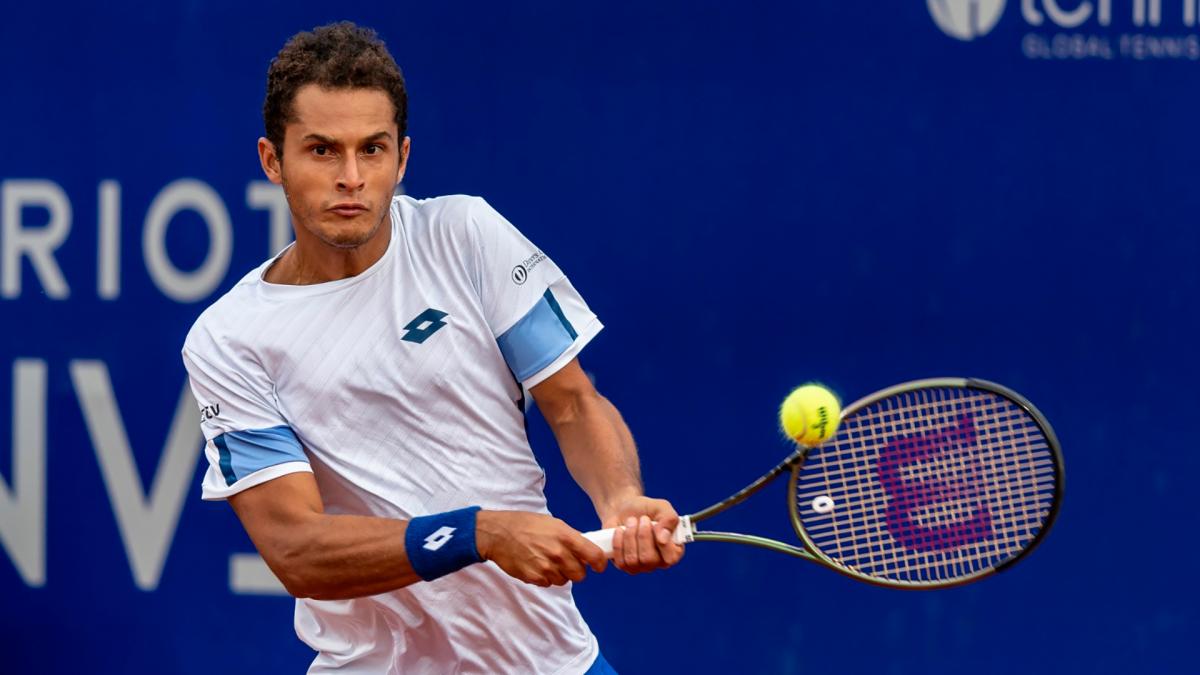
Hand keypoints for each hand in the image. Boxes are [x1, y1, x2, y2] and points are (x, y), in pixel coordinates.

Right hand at [475, 510, 607, 586]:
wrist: (499, 534)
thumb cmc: (526, 525)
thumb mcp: (553, 523)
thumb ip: (571, 537)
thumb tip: (586, 549)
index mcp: (566, 537)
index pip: (594, 556)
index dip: (600, 563)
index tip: (599, 566)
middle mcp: (558, 553)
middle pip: (580, 575)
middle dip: (576, 570)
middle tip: (568, 562)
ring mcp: (546, 567)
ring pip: (564, 581)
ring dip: (560, 574)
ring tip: (548, 561)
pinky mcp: (534, 577)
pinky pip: (548, 584)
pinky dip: (545, 578)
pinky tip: (537, 565)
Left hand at [602, 495, 685, 573]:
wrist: (623, 508)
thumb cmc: (646, 509)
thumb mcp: (662, 507)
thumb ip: (669, 520)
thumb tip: (663, 539)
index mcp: (672, 550)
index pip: (671, 558)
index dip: (664, 545)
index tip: (656, 526)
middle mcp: (657, 562)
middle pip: (649, 559)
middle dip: (643, 536)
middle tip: (643, 518)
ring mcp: (640, 566)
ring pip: (633, 560)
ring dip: (630, 536)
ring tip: (631, 521)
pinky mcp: (624, 565)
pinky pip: (620, 560)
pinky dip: (618, 542)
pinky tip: (620, 530)